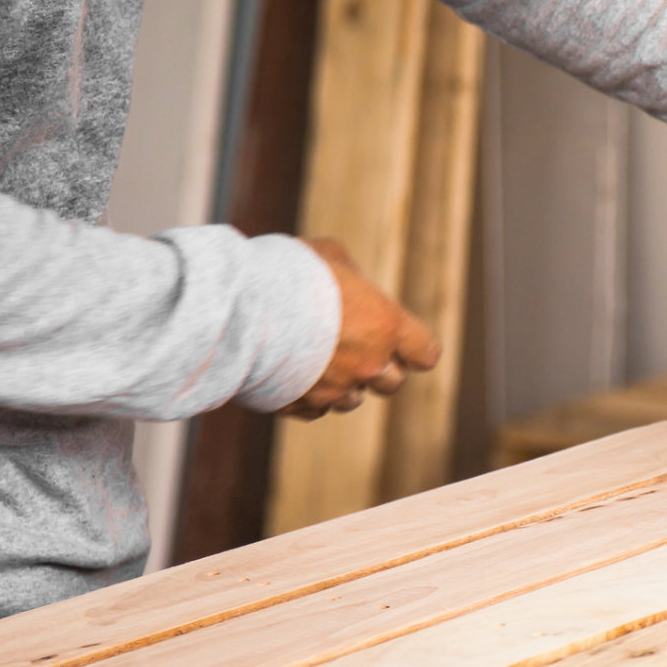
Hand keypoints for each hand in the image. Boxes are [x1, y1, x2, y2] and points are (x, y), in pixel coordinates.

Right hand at [280, 239, 440, 418]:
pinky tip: (290, 371)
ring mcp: (335, 390)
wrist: (240, 309)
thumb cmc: (288, 273)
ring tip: (313, 356)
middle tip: (350, 344)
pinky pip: (316, 409)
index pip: (425, 353)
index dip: (414, 349)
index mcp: (386, 326)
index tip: (400, 340)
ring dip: (341, 383)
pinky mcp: (301, 406)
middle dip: (377, 367)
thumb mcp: (329, 256)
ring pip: (352, 399)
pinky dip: (308, 395)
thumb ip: (351, 276)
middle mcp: (368, 364)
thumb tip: (350, 282)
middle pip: (392, 382)